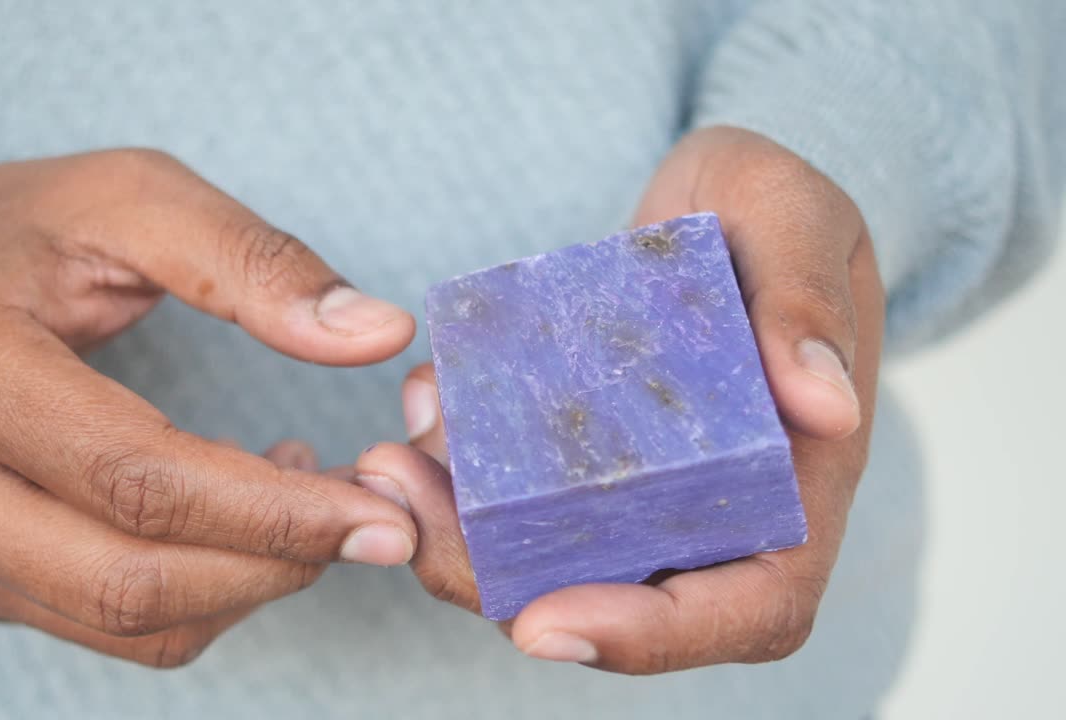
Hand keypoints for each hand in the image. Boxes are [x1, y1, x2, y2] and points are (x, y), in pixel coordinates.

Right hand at [0, 149, 418, 666]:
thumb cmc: (16, 229)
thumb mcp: (132, 198)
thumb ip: (255, 261)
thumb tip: (381, 333)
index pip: (137, 480)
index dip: (275, 511)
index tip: (384, 512)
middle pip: (128, 579)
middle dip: (276, 566)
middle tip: (375, 523)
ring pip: (123, 621)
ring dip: (248, 583)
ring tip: (313, 501)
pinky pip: (103, 624)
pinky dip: (200, 591)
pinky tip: (242, 519)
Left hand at [355, 126, 884, 672]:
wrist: (721, 199)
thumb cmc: (775, 205)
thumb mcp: (799, 218)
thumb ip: (809, 303)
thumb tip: (827, 409)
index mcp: (795, 487)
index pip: (749, 610)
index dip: (651, 638)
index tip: (545, 625)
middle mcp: (714, 512)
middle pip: (614, 600)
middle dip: (501, 583)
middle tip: (408, 514)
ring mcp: (640, 492)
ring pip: (546, 558)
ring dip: (455, 533)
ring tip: (388, 462)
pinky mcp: (583, 455)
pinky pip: (512, 492)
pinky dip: (454, 468)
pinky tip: (420, 407)